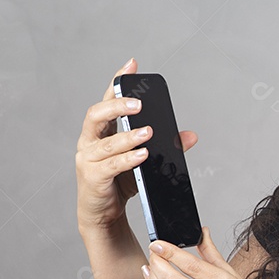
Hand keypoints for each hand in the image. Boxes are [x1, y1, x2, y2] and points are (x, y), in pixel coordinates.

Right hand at [75, 58, 198, 231]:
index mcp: (100, 131)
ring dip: (129, 136)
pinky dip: (127, 159)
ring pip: (106, 142)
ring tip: (148, 133)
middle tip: (139, 103)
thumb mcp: (144, 161)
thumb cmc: (119, 182)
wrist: (103, 214)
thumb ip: (164, 146)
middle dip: (117, 105)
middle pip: (96, 115)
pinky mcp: (92, 178)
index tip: (132, 64)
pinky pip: (110, 165)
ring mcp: (88, 159)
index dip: (117, 81)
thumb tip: (190, 136)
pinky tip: (142, 155)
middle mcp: (89, 141)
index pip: (107, 100)